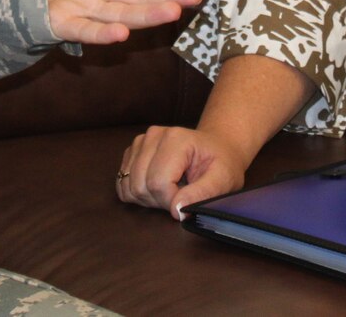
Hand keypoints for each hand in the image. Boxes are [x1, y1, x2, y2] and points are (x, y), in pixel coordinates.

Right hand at [117, 125, 249, 218]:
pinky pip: (122, 183)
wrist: (217, 147)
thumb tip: (176, 210)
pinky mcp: (133, 150)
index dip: (171, 202)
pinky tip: (157, 187)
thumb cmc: (222, 163)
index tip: (188, 201)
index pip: (158, 183)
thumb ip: (201, 194)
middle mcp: (154, 135)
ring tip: (171, 190)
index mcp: (176, 139)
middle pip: (140, 185)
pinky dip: (137, 193)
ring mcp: (140, 141)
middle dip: (159, 201)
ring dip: (148, 198)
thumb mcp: (223, 180)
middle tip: (181, 195)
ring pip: (128, 186)